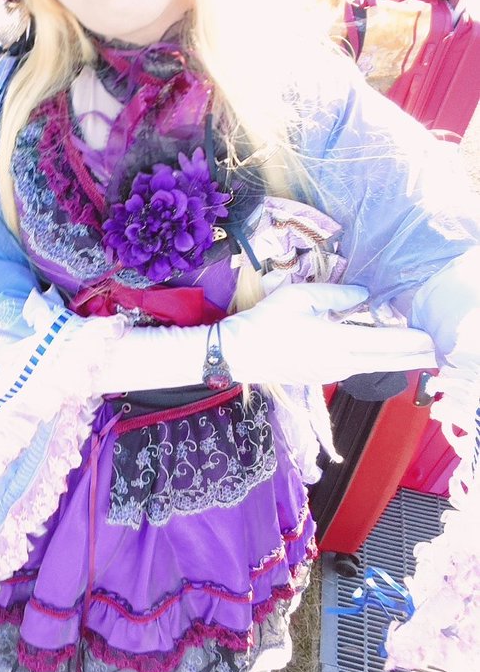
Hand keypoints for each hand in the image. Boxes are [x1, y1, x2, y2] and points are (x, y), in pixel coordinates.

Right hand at [223, 283, 436, 385]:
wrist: (238, 354)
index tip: (430, 337)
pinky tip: (375, 351)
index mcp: (336, 342)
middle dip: (412, 356)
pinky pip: (354, 367)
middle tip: (432, 349)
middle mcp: (340, 363)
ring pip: (371, 366)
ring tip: (412, 350)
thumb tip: (362, 295)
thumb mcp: (300, 297)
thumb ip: (336, 295)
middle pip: (385, 362)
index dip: (410, 341)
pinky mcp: (321, 377)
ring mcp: (330, 373)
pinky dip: (371, 359)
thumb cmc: (265, 322)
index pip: (385, 343)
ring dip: (392, 358)